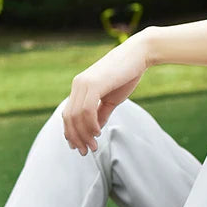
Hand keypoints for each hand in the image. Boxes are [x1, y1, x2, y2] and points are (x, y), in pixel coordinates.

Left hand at [62, 31, 151, 154]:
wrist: (138, 55)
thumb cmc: (126, 75)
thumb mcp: (111, 98)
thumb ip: (101, 112)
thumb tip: (95, 129)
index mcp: (80, 87)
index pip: (68, 114)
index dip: (71, 133)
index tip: (78, 147)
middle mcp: (78, 85)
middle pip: (69, 118)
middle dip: (76, 138)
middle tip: (85, 152)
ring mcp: (83, 83)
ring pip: (76, 116)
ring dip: (84, 134)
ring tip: (94, 145)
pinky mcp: (93, 84)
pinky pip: (86, 110)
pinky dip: (90, 124)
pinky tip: (98, 132)